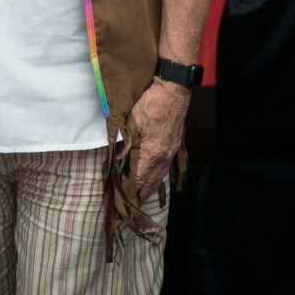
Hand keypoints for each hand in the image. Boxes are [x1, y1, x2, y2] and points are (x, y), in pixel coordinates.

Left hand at [117, 79, 190, 200]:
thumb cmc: (153, 102)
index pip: (139, 176)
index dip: (130, 187)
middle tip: (131, 203)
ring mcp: (170, 151)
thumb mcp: (134, 120)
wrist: (174, 91)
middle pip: (150, 180)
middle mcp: (163, 156)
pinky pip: (165, 167)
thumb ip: (127, 141)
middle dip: (141, 192)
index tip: (122, 196)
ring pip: (159, 175)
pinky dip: (159, 176)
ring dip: (150, 186)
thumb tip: (119, 157)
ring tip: (142, 196)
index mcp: (152, 151)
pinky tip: (155, 179)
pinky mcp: (174, 146)